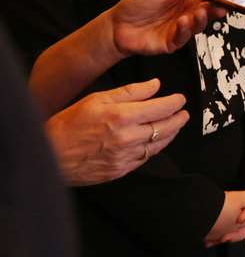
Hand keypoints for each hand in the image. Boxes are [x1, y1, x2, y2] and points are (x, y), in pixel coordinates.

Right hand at [44, 79, 187, 186]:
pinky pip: (144, 159)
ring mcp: (123, 157)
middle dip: (179, 119)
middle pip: (165, 127)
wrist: (48, 155)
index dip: (175, 102)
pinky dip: (153, 149)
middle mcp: (126, 138)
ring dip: (170, 134)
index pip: (161, 108)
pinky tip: (155, 142)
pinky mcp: (118, 171)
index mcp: (122, 117)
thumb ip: (130, 91)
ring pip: (158, 145)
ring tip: (175, 126)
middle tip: (184, 113)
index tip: (180, 99)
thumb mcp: (97, 98)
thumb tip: (155, 85)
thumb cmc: (69, 124)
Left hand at [109, 0, 222, 58]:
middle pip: (208, 11)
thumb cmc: (138, 2)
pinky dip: (185, 30)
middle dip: (217, 9)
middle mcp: (187, 13)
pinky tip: (182, 22)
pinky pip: (183, 37)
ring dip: (202, 19)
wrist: (116, 25)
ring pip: (199, 25)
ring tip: (199, 13)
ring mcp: (180, 28)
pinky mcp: (172, 42)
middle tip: (222, 5)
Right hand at [204, 187, 244, 246]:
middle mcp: (230, 230)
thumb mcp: (237, 199)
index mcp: (239, 222)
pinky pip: (217, 238)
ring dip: (242, 232)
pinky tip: (222, 236)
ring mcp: (217, 234)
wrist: (191, 218)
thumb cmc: (214, 211)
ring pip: (234, 234)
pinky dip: (222, 236)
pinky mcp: (205, 235)